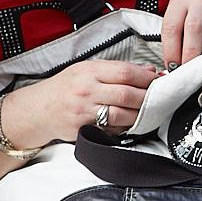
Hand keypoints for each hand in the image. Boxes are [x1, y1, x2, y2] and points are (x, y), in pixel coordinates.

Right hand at [1, 60, 158, 147]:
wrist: (38, 110)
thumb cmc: (64, 88)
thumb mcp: (86, 70)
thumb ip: (117, 70)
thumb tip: (148, 72)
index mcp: (88, 72)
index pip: (125, 72)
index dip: (146, 77)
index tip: (160, 80)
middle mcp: (85, 91)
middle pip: (127, 94)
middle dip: (149, 97)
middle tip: (163, 97)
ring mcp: (84, 112)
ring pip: (122, 114)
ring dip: (141, 114)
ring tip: (152, 111)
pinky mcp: (84, 130)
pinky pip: (112, 130)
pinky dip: (126, 127)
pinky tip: (134, 123)